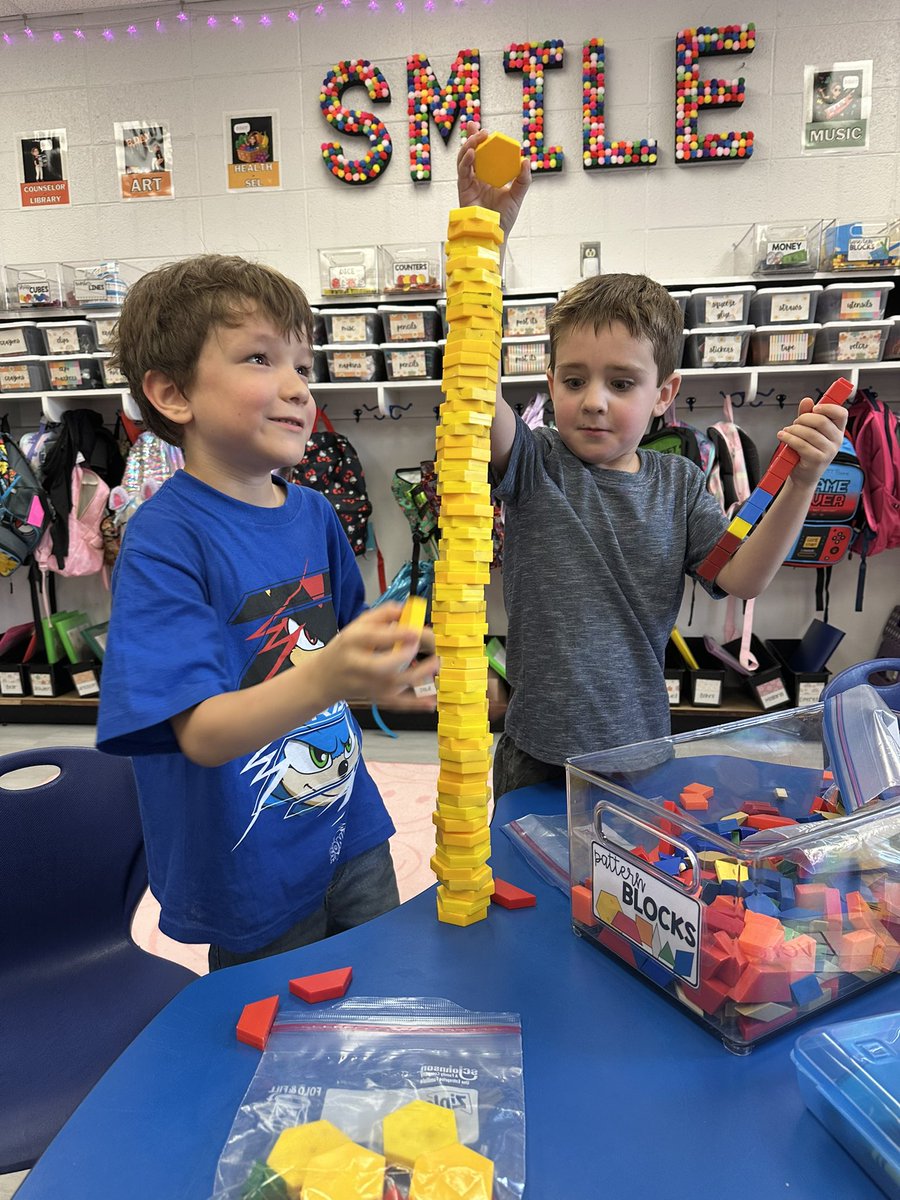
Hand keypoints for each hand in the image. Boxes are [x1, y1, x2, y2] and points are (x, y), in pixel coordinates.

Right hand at [317, 603, 437, 709]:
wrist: (324, 678)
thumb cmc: (345, 649)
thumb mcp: (356, 625)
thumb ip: (382, 614)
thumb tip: (406, 609)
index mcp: (352, 641)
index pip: (373, 637)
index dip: (396, 635)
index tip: (415, 630)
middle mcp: (358, 665)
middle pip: (380, 666)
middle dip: (402, 658)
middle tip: (418, 647)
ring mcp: (367, 685)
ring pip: (391, 686)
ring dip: (416, 677)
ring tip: (435, 664)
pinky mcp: (375, 698)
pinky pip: (396, 704)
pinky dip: (414, 704)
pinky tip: (430, 701)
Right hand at [457, 122, 530, 239]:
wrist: (494, 234)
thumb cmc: (503, 219)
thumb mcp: (518, 195)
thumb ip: (523, 179)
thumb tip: (526, 160)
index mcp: (489, 176)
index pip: (484, 154)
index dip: (482, 141)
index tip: (487, 129)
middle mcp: (477, 177)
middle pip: (471, 152)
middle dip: (470, 137)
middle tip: (475, 125)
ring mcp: (469, 182)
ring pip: (464, 158)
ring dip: (468, 145)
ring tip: (476, 136)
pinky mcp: (463, 189)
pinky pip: (462, 171)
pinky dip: (465, 160)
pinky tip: (472, 152)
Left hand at [776, 396, 847, 487]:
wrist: (802, 476)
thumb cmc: (806, 453)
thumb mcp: (808, 431)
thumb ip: (807, 415)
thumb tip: (807, 400)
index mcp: (838, 431)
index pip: (841, 413)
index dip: (828, 407)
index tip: (815, 407)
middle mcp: (836, 441)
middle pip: (822, 421)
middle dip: (804, 419)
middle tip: (795, 423)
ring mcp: (828, 451)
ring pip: (809, 433)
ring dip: (793, 429)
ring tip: (787, 432)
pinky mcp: (817, 460)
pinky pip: (801, 444)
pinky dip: (789, 438)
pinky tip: (783, 436)